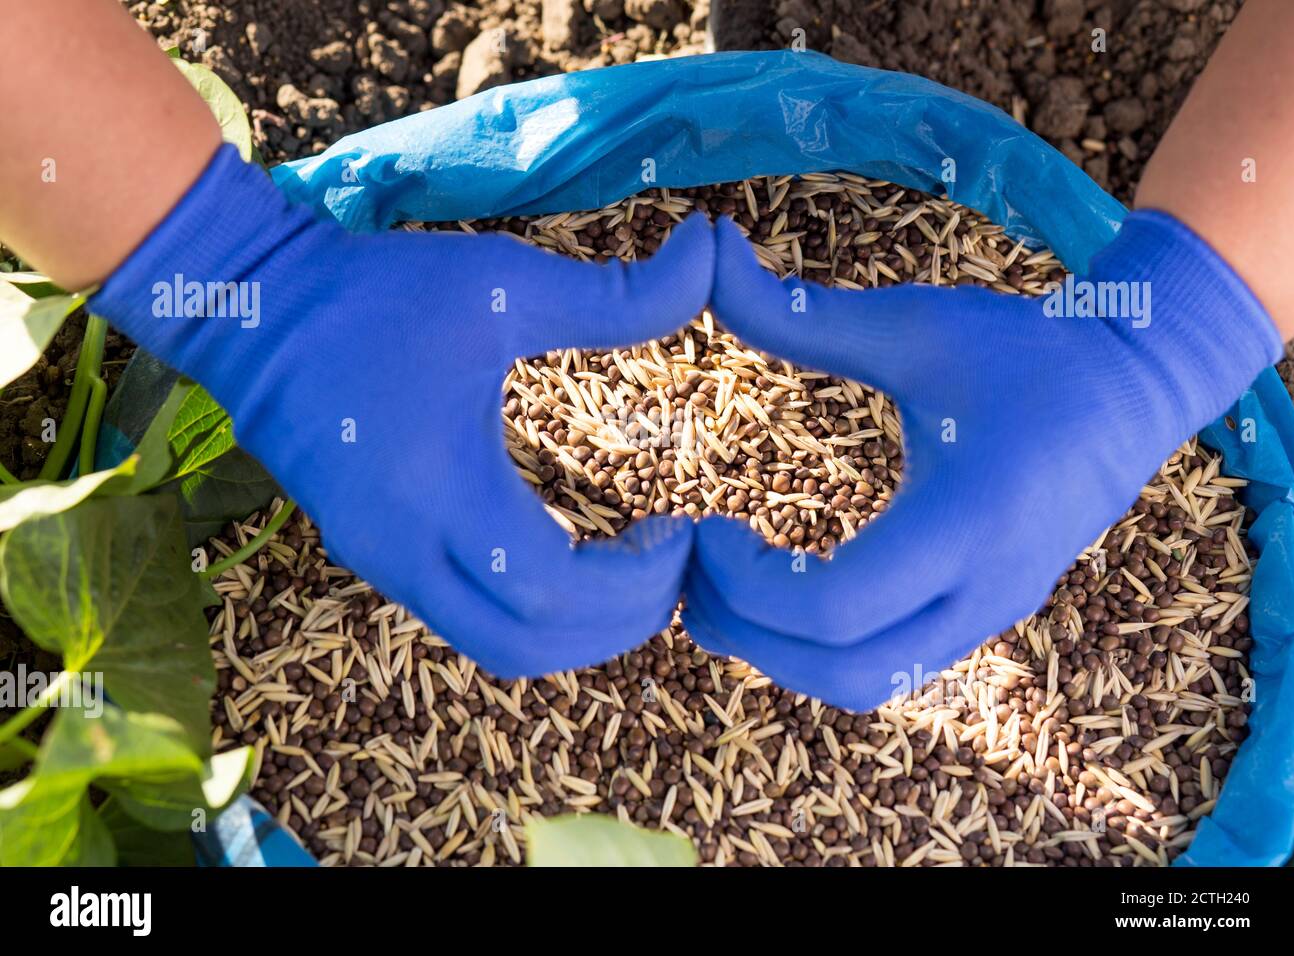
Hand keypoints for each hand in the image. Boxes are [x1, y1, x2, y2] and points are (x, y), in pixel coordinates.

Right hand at [90, 144, 715, 676]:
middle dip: (617, 628)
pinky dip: (531, 613)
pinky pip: (465, 618)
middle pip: (525, 647)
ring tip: (634, 574)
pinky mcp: (372, 555)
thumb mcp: (502, 284)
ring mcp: (381, 561)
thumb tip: (711, 258)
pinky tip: (574, 563)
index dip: (636, 583)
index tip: (682, 533)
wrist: (252, 309)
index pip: (554, 590)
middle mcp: (405, 548)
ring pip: (493, 645)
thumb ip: (616, 293)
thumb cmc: (377, 294)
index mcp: (442, 490)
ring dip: (574, 630)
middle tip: (673, 574)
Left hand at [683, 213, 1280, 710]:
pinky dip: (821, 648)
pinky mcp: (985, 615)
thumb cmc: (1025, 350)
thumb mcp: (915, 324)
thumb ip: (801, 310)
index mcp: (968, 519)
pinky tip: (777, 592)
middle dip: (750, 637)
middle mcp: (986, 588)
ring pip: (868, 684)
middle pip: (845, 674)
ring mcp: (991, 613)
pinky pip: (891, 665)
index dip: (745, 584)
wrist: (1134, 387)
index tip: (700, 528)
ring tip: (722, 588)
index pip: (835, 606)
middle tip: (693, 574)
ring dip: (781, 653)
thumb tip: (706, 249)